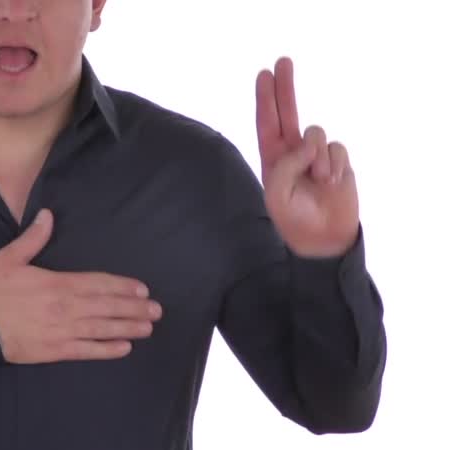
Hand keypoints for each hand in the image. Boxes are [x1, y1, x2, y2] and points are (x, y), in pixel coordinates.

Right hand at [0, 208, 162, 363]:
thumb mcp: (9, 258)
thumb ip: (32, 238)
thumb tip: (47, 215)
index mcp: (57, 283)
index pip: (98, 283)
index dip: (122, 286)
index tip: (142, 288)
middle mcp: (65, 308)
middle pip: (106, 306)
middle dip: (133, 308)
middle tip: (156, 310)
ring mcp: (61, 331)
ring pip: (102, 329)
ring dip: (127, 327)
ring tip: (148, 328)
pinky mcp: (54, 351)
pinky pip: (86, 351)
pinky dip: (106, 350)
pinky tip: (123, 348)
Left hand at [255, 56, 359, 257]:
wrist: (324, 237)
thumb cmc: (294, 217)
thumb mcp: (278, 194)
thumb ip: (286, 164)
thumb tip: (307, 140)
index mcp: (272, 158)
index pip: (266, 122)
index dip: (265, 99)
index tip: (263, 74)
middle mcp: (292, 152)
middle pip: (288, 113)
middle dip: (285, 87)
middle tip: (282, 61)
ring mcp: (316, 154)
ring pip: (317, 133)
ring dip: (318, 157)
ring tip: (318, 180)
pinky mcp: (337, 160)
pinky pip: (337, 148)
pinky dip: (335, 165)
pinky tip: (332, 182)